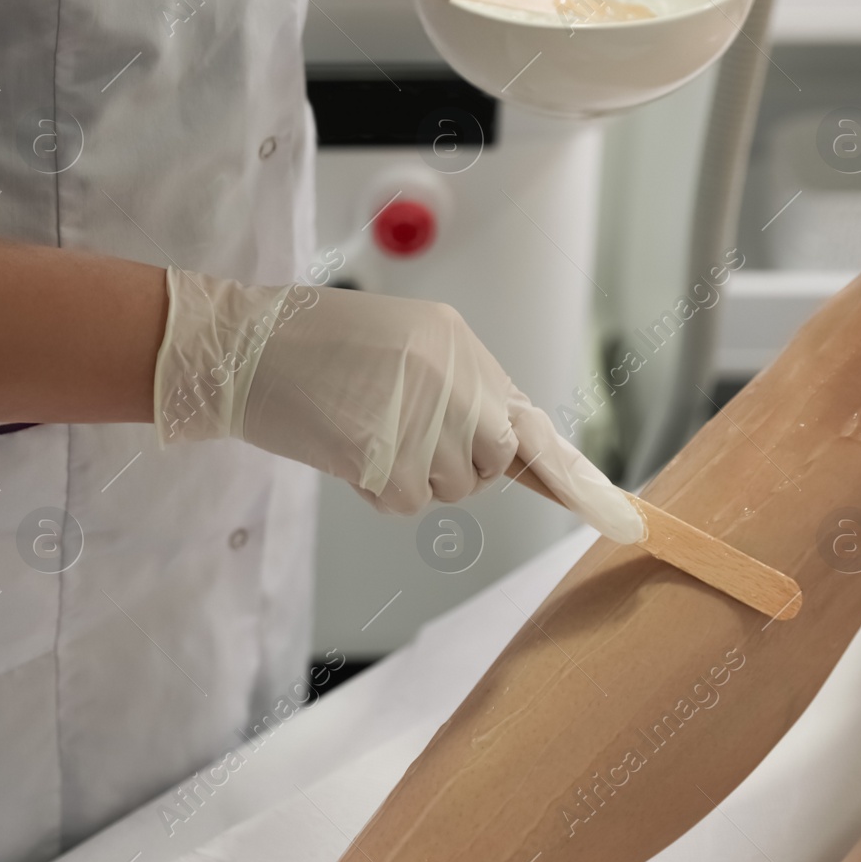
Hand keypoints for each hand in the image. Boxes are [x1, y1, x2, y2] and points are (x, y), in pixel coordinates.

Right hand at [154, 268, 638, 536]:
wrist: (238, 348)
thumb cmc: (309, 347)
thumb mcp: (399, 344)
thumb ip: (455, 386)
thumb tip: (500, 443)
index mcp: (457, 342)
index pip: (529, 423)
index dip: (574, 477)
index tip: (622, 519)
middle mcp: (450, 375)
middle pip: (492, 463)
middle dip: (455, 466)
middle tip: (398, 436)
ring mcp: (419, 414)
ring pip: (450, 489)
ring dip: (409, 477)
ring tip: (362, 429)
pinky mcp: (384, 451)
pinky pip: (405, 503)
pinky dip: (375, 490)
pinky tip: (345, 448)